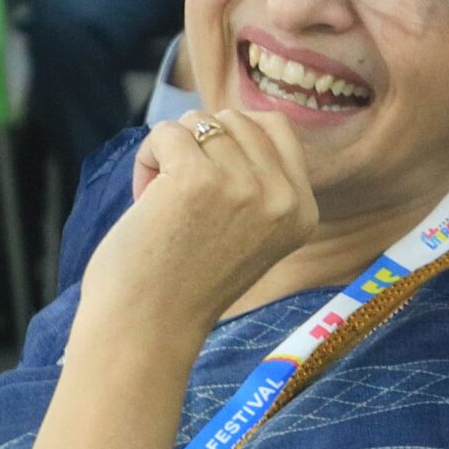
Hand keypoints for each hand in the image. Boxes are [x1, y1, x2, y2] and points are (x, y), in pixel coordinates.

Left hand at [76, 109, 316, 343]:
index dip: (232, 139)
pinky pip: (166, 132)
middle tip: (180, 199)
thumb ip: (258, 183)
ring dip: (169, 154)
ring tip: (162, 203)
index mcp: (304, 212)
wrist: (148, 329)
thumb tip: (232, 120)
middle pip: (235, 119)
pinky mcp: (198, 179)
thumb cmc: (185, 282)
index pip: (277, 128)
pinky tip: (145, 200)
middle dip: (198, 146)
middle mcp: (282, 198)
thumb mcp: (251, 232)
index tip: (207, 183)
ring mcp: (243, 186)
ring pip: (199, 123)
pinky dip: (147, 159)